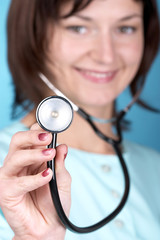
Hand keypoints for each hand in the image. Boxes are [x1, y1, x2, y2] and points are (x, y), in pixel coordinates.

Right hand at [0, 123, 70, 239]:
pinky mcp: (6, 192)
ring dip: (34, 153)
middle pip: (17, 141)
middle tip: (48, 137)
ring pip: (16, 157)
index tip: (51, 130)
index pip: (29, 138)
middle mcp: (19, 165)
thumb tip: (62, 146)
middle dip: (32, 136)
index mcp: (31, 159)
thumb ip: (60, 163)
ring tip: (50, 154)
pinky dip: (34, 178)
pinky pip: (18, 182)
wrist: (49, 228)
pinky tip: (47, 176)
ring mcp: (10, 177)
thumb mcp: (62, 179)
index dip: (38, 131)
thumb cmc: (54, 202)